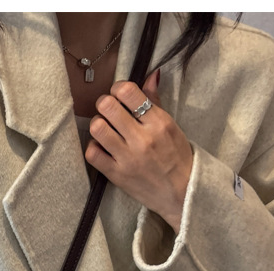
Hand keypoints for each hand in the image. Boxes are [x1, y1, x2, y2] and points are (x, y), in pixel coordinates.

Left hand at [85, 70, 192, 233]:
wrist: (181, 193)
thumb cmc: (177, 158)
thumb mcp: (172, 126)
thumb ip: (156, 101)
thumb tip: (150, 75)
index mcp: (158, 122)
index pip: (128, 92)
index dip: (118, 88)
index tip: (119, 94)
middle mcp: (142, 138)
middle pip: (108, 106)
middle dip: (104, 103)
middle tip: (108, 110)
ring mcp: (127, 158)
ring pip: (97, 128)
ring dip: (97, 124)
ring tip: (104, 128)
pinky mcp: (116, 175)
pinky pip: (92, 154)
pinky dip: (93, 147)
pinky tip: (101, 147)